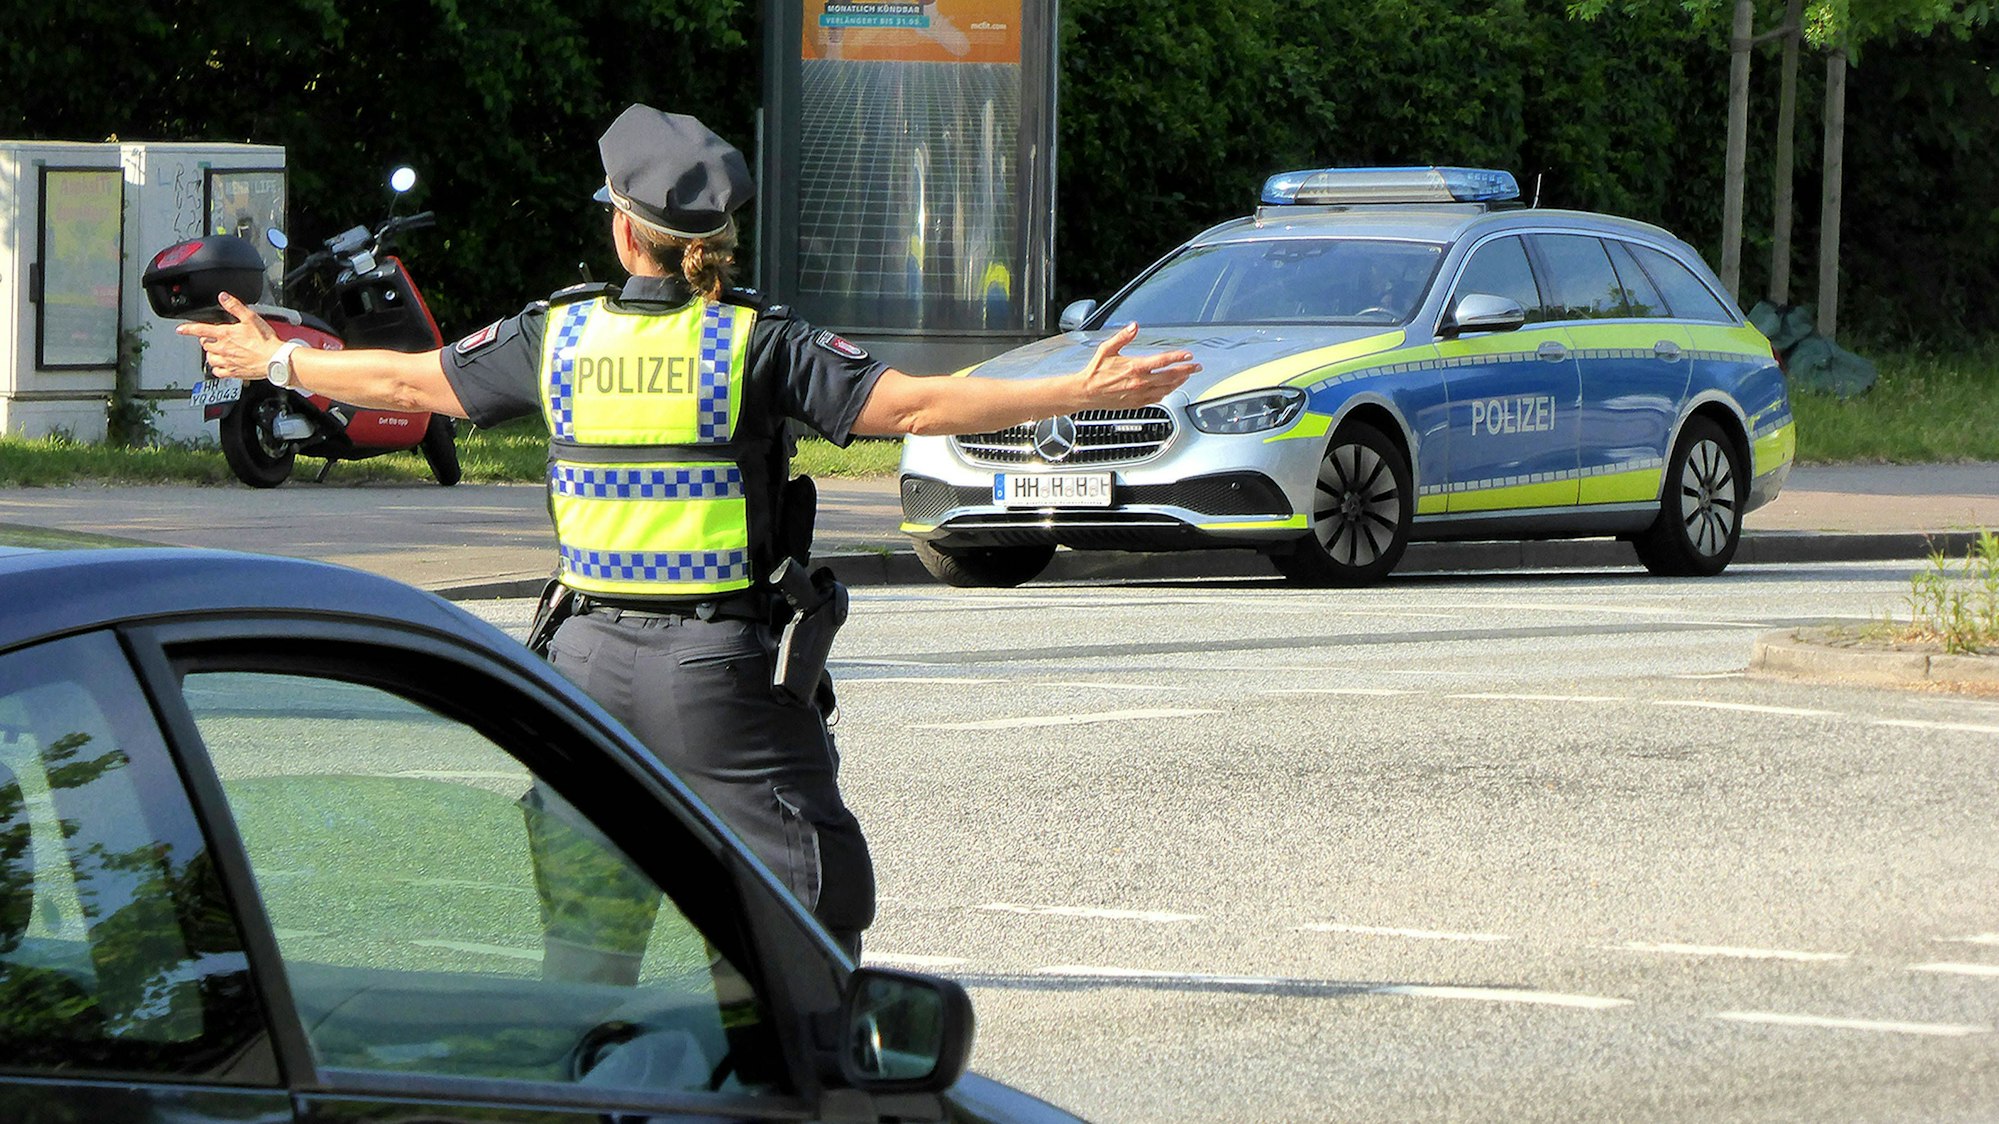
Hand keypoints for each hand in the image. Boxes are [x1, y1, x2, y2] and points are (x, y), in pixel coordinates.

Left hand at [175, 292, 280, 379]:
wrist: (275, 359)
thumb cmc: (266, 340)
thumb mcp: (251, 318)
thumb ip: (235, 306)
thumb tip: (223, 297)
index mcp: (225, 334)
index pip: (200, 330)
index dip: (188, 328)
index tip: (181, 329)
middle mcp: (223, 349)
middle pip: (205, 345)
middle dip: (207, 340)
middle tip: (215, 339)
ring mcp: (227, 361)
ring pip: (209, 359)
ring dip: (211, 354)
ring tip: (217, 351)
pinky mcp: (234, 372)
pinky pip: (218, 372)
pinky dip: (217, 368)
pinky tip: (222, 366)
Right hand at [1073, 322, 1199, 407]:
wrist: (1086, 393)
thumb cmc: (1095, 372)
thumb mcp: (1107, 349)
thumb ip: (1122, 337)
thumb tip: (1134, 326)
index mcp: (1134, 367)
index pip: (1162, 361)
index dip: (1178, 357)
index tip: (1189, 355)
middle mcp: (1140, 382)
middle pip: (1170, 376)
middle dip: (1186, 371)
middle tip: (1197, 367)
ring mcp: (1140, 394)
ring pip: (1166, 389)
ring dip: (1179, 382)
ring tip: (1187, 376)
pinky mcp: (1137, 403)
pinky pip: (1157, 399)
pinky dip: (1167, 393)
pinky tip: (1170, 389)